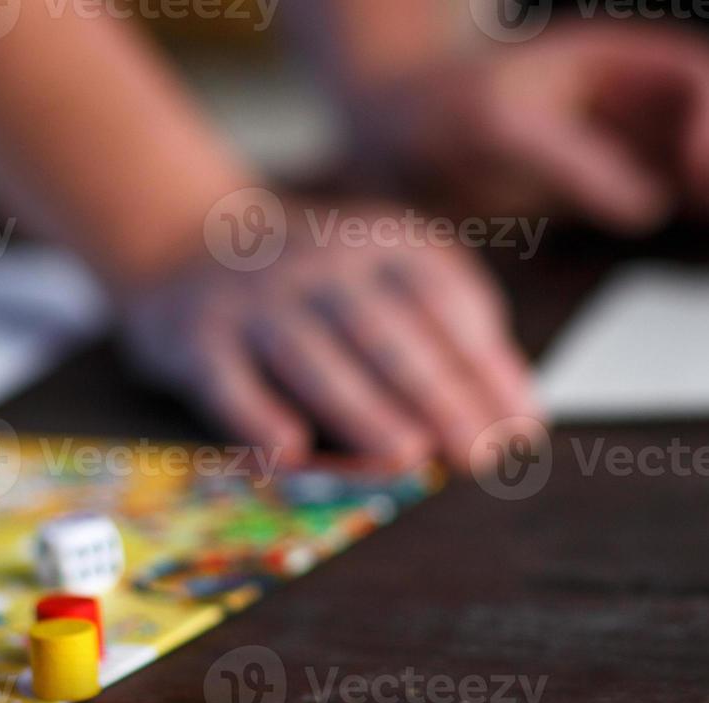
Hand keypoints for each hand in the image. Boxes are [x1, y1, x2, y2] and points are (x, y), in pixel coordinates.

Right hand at [122, 199, 543, 473]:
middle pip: (385, 333)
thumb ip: (452, 337)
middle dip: (437, 395)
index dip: (485, 363)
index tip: (520, 426)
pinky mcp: (196, 338)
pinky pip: (228, 380)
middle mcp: (320, 263)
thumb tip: (519, 417)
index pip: (443, 300)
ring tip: (407, 455)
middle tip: (476, 453)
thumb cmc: (319, 284)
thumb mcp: (388, 278)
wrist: (187, 241)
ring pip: (312, 357)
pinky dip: (256, 417)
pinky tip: (289, 454)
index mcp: (381, 242)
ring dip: (361, 408)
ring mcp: (255, 300)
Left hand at [354, 21, 708, 233]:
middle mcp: (629, 89)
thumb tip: (648, 208)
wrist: (392, 139)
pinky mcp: (614, 173)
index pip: (700, 74)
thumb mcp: (496, 131)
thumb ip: (573, 162)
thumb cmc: (436, 117)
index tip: (707, 176)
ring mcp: (625, 132)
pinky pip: (687, 180)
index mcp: (609, 58)